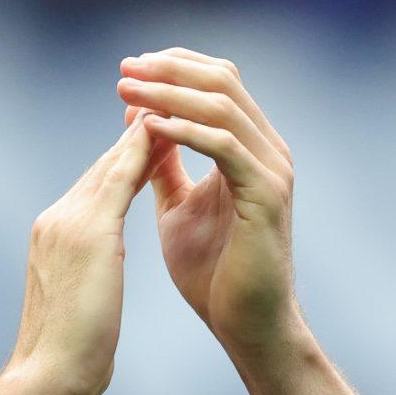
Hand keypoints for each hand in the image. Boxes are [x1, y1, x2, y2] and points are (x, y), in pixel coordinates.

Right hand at [5, 114, 157, 394]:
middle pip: (104, 165)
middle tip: (175, 106)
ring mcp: (67, 220)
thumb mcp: (79, 304)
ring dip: (147, 131)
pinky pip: (123, 175)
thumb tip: (93, 292)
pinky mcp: (88, 230)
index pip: (96, 187)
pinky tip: (174, 130)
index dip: (127, 161)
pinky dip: (147, 149)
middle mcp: (56, 219)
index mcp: (53, 237)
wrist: (48, 377)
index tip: (158, 142)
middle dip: (139, 136)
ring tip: (180, 107)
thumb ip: (85, 281)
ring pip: (114, 161)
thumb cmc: (68, 357)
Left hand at [117, 48, 299, 351]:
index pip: (216, 83)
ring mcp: (271, 170)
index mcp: (248, 147)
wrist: (244, 325)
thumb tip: (142, 130)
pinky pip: (224, 147)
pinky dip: (185, 132)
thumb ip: (166, 168)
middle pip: (222, 81)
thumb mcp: (178, 209)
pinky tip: (149, 129)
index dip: (172, 69)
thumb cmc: (213, 274)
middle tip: (124, 71)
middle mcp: (267, 149)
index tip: (127, 70)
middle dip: (168, 71)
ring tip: (127, 93)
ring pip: (222, 106)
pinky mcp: (266, 195)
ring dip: (170, 95)